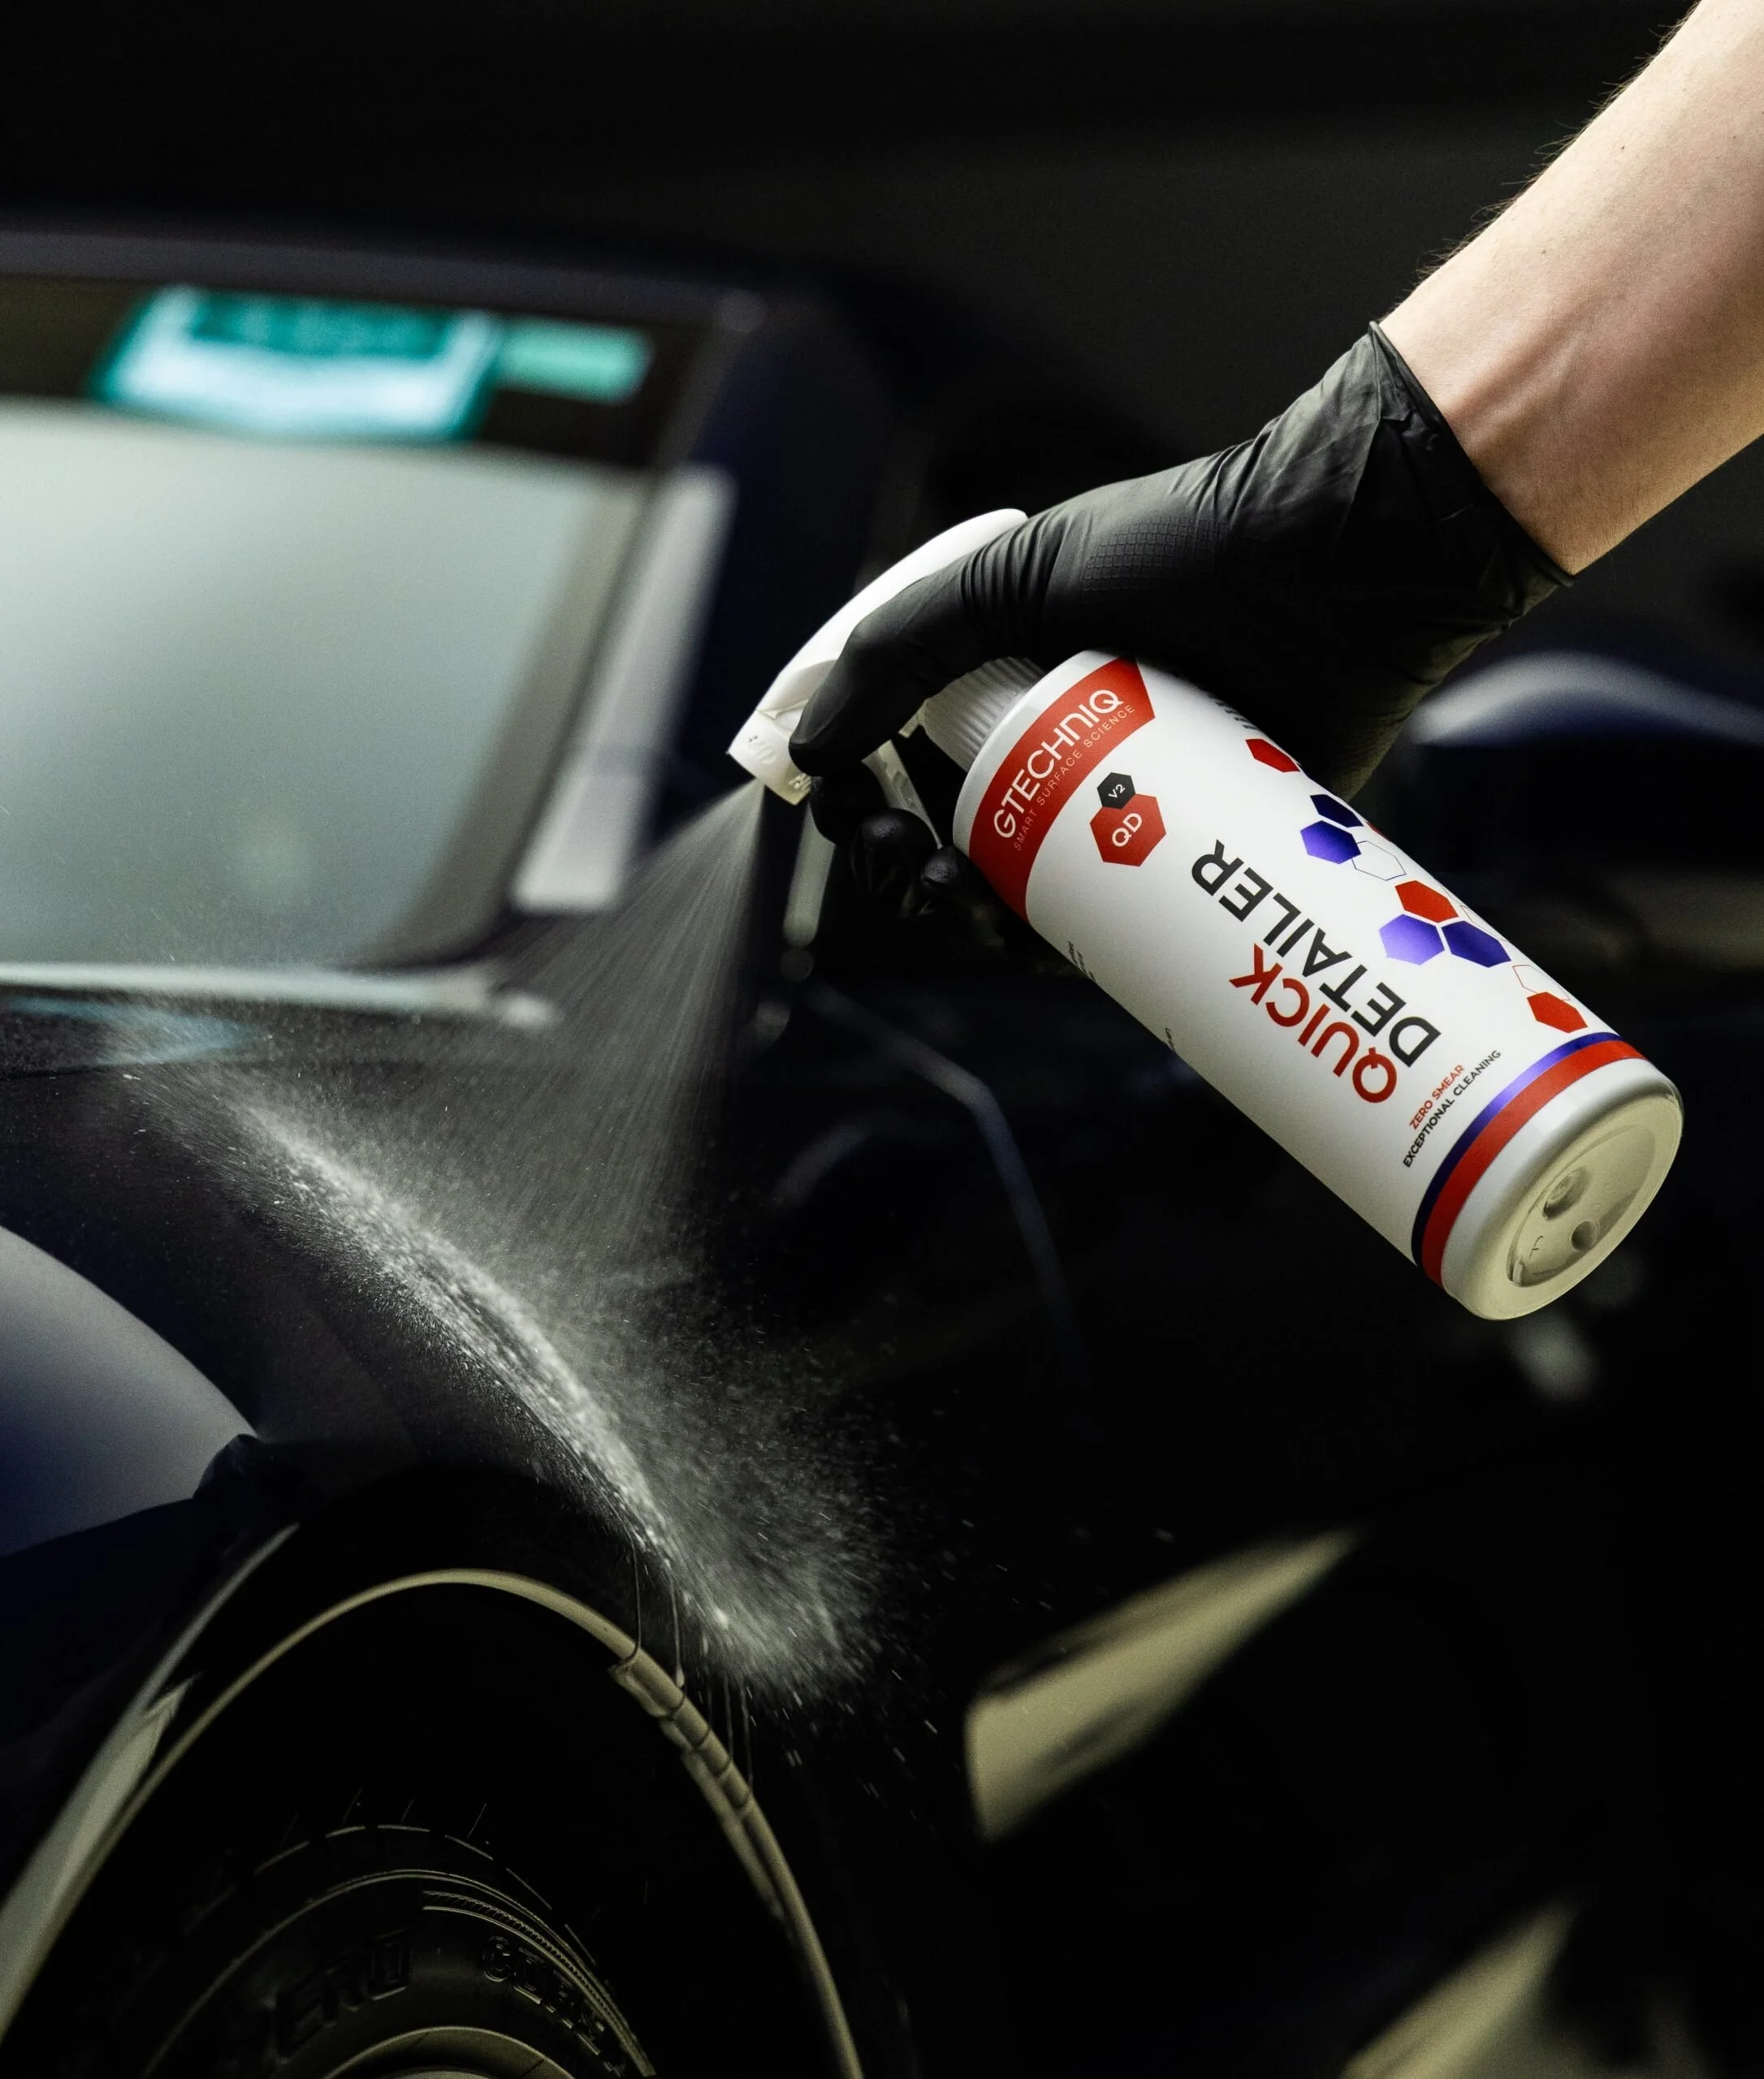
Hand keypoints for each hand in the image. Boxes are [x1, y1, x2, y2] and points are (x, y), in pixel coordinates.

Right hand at [792, 326, 1565, 929]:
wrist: (1339, 570)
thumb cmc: (1184, 549)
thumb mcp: (1015, 577)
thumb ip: (896, 649)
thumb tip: (806, 749)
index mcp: (998, 677)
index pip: (893, 759)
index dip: (856, 801)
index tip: (852, 816)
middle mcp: (1051, 744)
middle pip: (944, 841)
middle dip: (904, 874)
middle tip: (917, 868)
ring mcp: (1118, 803)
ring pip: (1017, 894)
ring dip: (969, 920)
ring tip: (972, 908)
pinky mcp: (1187, 851)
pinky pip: (1109, 925)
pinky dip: (1060, 949)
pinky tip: (1040, 946)